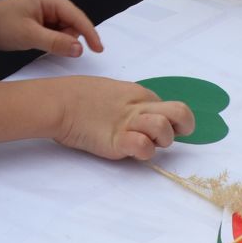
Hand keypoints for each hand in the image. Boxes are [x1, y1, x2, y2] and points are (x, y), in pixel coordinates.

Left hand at [0, 0, 103, 57]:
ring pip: (66, 30)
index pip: (76, 16)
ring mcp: (46, 10)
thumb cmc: (2, 25)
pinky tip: (39, 41)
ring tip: (38, 41)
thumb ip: (56, 42)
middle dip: (67, 38)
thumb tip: (80, 49)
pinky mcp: (42, 19)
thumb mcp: (29, 35)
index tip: (99, 49)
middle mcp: (50, 1)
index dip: (89, 33)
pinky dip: (53, 40)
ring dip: (58, 40)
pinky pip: (57, 32)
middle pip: (73, 24)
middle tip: (46, 43)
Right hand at [50, 77, 193, 160]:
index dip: (174, 123)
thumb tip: (144, 115)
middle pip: (182, 113)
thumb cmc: (80, 96)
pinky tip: (130, 148)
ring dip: (159, 141)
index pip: (174, 108)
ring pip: (165, 129)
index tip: (160, 131)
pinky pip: (143, 145)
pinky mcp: (117, 140)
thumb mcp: (114, 92)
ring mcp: (129, 123)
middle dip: (182, 129)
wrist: (59, 102)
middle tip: (162, 138)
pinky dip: (143, 150)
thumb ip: (132, 103)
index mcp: (140, 94)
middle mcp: (140, 107)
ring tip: (140, 143)